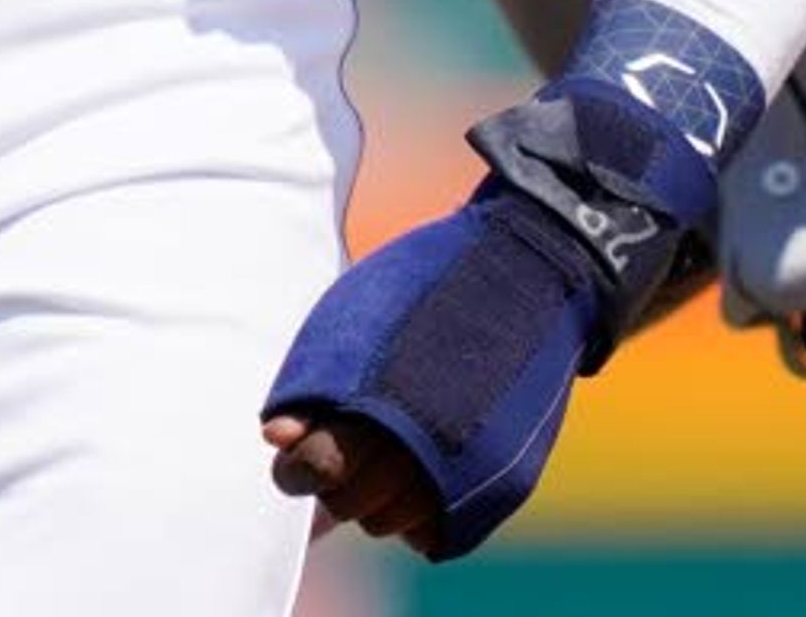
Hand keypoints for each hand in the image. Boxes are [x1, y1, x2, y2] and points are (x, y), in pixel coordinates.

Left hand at [261, 189, 610, 560]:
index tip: (297, 451)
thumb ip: (313, 383)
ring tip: (387, 447)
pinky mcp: (502, 486)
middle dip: (335, 479)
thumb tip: (276, 439)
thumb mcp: (358, 316)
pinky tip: (422, 466)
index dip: (295, 466)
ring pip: (387, 523)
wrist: (530, 272)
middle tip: (347, 442)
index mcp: (379, 403)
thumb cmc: (431, 284)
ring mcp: (467, 472)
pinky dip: (420, 510)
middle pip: (347, 505)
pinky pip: (432, 533)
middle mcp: (423, 447)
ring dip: (376, 496)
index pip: (313, 471)